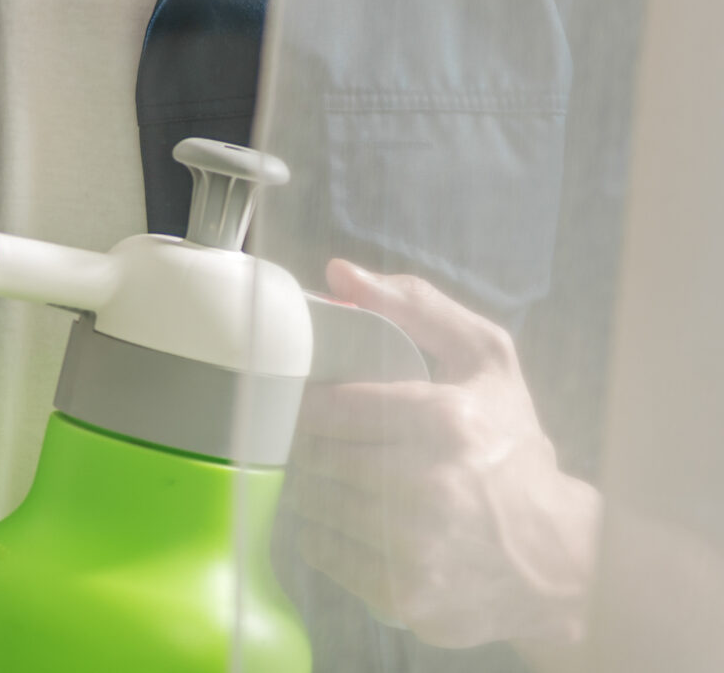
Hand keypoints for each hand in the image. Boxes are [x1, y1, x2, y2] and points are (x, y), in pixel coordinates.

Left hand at [287, 260, 600, 655]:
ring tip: (351, 484)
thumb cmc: (512, 452)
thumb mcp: (486, 364)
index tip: (318, 406)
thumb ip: (416, 307)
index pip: (325, 407)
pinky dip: (329, 535)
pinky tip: (361, 525)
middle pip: (313, 456)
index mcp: (448, 421)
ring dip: (320, 490)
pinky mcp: (403, 596)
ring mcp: (415, 548)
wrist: (562, 562)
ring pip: (311, 503)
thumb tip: (338, 276)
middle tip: (335, 446)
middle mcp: (431, 486)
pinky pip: (322, 551)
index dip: (310, 405)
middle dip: (316, 447)